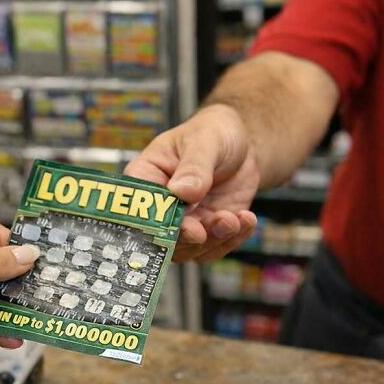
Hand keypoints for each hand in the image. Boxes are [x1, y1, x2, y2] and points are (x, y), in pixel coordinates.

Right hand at [125, 104, 259, 261]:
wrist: (241, 144)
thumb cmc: (212, 133)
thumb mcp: (204, 140)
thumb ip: (194, 166)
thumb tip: (181, 191)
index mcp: (146, 180)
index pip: (138, 209)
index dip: (152, 223)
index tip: (173, 223)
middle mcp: (161, 209)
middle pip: (162, 238)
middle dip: (185, 238)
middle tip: (202, 230)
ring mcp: (185, 223)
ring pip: (190, 250)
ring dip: (212, 240)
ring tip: (233, 218)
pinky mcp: (208, 232)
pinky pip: (216, 249)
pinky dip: (233, 240)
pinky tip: (246, 219)